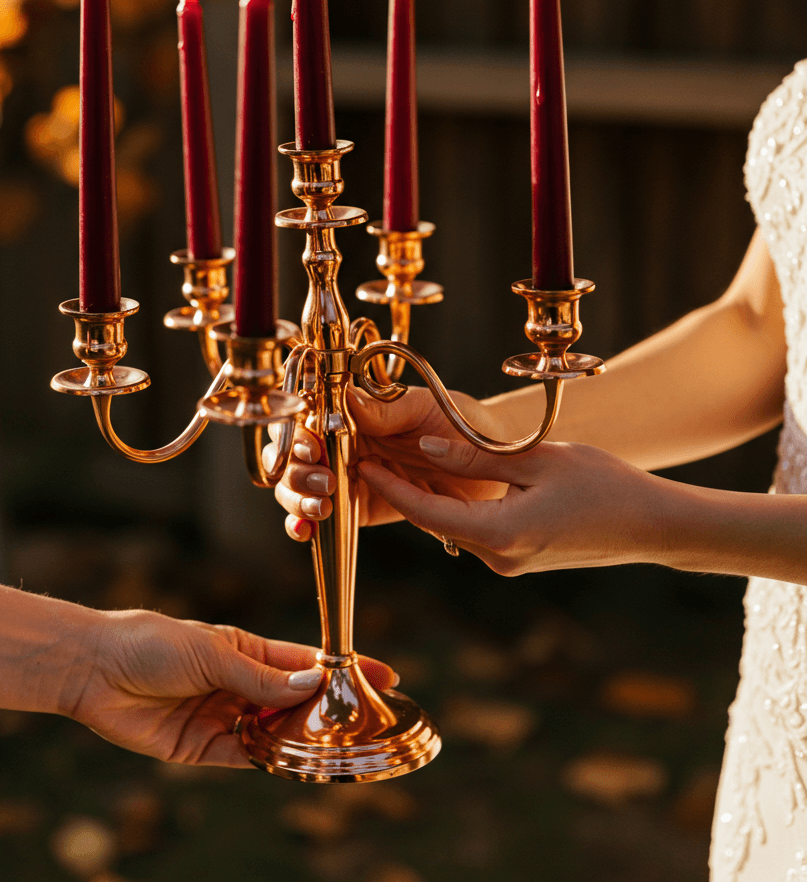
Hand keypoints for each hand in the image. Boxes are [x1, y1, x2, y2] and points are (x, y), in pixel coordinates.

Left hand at [64, 611, 395, 766]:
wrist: (94, 670)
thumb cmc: (151, 643)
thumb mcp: (213, 653)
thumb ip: (261, 676)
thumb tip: (314, 683)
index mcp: (246, 650)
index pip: (304, 662)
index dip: (341, 669)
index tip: (384, 675)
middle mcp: (239, 685)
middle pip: (295, 703)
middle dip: (329, 712)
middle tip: (368, 725)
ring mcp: (223, 717)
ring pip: (275, 733)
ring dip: (303, 741)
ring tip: (341, 751)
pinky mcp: (201, 748)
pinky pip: (245, 758)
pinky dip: (270, 763)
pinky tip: (295, 765)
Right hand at [269, 386, 506, 540]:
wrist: (494, 466)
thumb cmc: (460, 424)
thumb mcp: (425, 409)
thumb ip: (386, 411)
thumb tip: (347, 399)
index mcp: (351, 412)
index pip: (305, 418)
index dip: (297, 433)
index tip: (313, 446)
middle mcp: (341, 443)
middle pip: (290, 456)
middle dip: (295, 470)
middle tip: (324, 480)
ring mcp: (348, 478)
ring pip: (298, 488)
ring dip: (297, 498)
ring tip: (321, 507)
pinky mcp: (359, 509)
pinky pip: (323, 521)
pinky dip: (304, 527)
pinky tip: (306, 532)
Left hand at [357, 433, 671, 575]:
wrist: (651, 526)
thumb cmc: (603, 485)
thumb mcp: (537, 460)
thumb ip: (477, 457)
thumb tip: (425, 450)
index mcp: (499, 534)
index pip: (426, 512)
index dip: (389, 487)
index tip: (359, 463)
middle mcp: (497, 558)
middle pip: (433, 521)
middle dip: (401, 489)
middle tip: (368, 452)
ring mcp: (508, 563)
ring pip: (453, 524)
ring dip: (427, 496)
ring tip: (397, 457)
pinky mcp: (520, 558)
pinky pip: (475, 528)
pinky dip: (455, 504)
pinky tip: (444, 478)